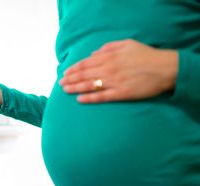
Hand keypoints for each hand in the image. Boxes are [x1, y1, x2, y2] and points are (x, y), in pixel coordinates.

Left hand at [60, 39, 177, 102]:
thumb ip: (108, 47)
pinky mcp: (121, 93)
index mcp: (109, 57)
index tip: (65, 72)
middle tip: (60, 83)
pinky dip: (89, 98)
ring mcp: (113, 82)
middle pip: (84, 75)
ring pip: (89, 85)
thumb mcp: (127, 44)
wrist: (165, 68)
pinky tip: (79, 100)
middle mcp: (108, 69)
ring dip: (75, 88)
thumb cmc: (146, 55)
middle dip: (70, 79)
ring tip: (65, 90)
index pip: (85, 63)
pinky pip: (101, 96)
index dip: (73, 69)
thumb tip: (94, 53)